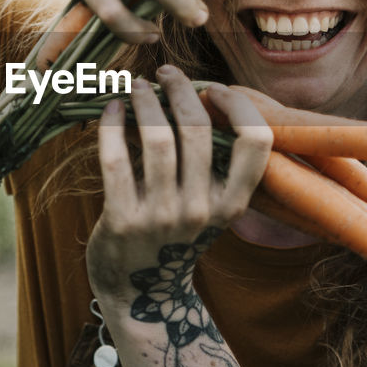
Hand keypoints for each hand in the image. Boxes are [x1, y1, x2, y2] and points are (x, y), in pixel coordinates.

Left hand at [85, 65, 273, 300]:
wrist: (142, 293)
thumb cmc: (176, 236)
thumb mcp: (209, 207)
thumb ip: (210, 163)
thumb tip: (194, 95)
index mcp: (231, 204)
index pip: (256, 143)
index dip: (238, 105)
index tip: (214, 89)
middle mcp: (201, 210)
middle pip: (198, 130)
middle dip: (180, 90)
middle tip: (165, 74)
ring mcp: (161, 217)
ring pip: (156, 139)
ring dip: (144, 101)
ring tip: (135, 86)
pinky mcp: (123, 220)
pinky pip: (117, 160)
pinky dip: (111, 126)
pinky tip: (110, 111)